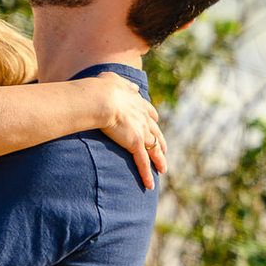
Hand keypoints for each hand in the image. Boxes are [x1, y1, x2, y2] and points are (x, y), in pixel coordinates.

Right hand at [80, 73, 167, 189]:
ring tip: (163, 169)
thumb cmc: (101, 88)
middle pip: (156, 132)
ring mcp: (141, 132)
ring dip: (159, 161)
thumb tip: (131, 85)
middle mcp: (142, 118)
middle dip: (161, 141)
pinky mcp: (135, 144)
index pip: (149, 112)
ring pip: (154, 149)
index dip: (153, 118)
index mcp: (137, 103)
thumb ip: (123, 84)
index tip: (155, 121)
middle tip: (164, 149)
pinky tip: (150, 185)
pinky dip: (147, 175)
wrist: (102, 99)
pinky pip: (143, 163)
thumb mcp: (114, 80)